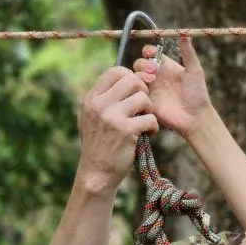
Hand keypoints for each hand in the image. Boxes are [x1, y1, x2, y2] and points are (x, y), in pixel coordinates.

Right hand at [74, 66, 158, 193]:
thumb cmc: (99, 145)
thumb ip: (105, 99)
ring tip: (145, 123)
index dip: (130, 77)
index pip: (115, 71)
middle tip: (144, 107)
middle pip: (132, 80)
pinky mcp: (126, 131)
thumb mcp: (93, 118)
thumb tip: (128, 77)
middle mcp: (100, 104)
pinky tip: (148, 135)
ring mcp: (112, 117)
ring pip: (144, 98)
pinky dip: (154, 127)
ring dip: (150, 111)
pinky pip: (150, 119)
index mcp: (92, 98)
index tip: (136, 91)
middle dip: (143, 92)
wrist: (97, 173)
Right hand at [133, 38, 214, 137]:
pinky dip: (136, 89)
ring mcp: (150, 89)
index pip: (150, 53)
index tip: (151, 53)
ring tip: (151, 81)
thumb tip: (185, 34)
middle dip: (142, 63)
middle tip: (153, 71)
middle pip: (140, 63)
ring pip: (135, 76)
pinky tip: (146, 91)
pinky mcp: (146, 101)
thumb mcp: (195, 72)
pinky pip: (135, 92)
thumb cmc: (197, 95)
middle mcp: (156, 76)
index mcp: (166, 66)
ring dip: (139, 75)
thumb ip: (188, 54)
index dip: (148, 51)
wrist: (195, 118)